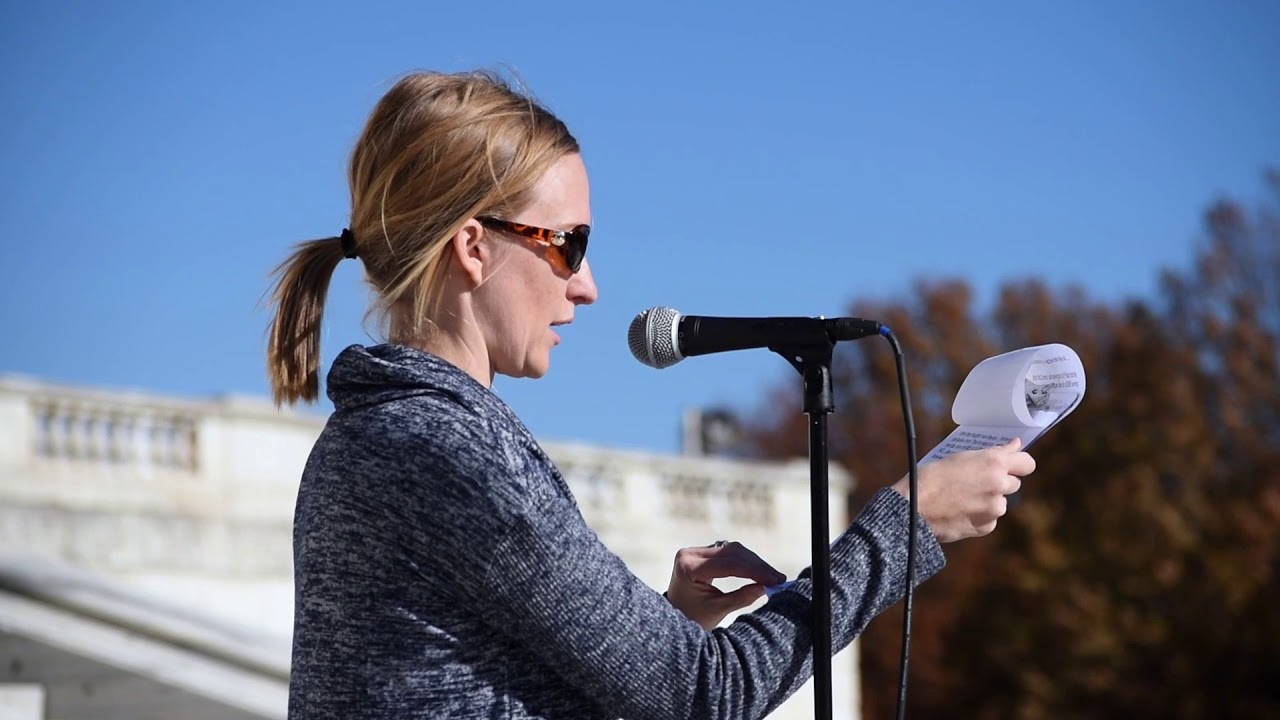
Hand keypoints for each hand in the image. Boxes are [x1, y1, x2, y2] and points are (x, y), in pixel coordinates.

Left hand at [665, 540, 787, 629]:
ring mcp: (694, 551)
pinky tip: (759, 571)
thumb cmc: (692, 619)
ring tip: (772, 577)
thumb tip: (767, 587)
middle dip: (757, 565)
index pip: (728, 564)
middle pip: (732, 552)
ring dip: (754, 562)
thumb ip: (742, 597)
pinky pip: (728, 552)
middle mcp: (689, 554)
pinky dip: (745, 561)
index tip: (776, 580)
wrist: (671, 619)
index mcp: (689, 568)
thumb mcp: (717, 611)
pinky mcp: (701, 553)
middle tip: (778, 578)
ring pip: (732, 549)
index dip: (756, 570)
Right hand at [892, 437, 1035, 542]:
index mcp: (993, 463)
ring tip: (963, 498)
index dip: (1019, 463)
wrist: (913, 509)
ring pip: (1001, 502)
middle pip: (1014, 482)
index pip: (1027, 463)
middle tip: (977, 481)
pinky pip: (990, 518)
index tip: (1011, 464)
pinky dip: (980, 515)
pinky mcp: (987, 526)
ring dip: (989, 499)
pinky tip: (960, 510)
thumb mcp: (959, 457)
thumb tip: (1015, 445)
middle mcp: (999, 485)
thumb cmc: (931, 477)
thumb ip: (991, 453)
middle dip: (1000, 481)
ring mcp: (995, 508)